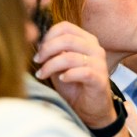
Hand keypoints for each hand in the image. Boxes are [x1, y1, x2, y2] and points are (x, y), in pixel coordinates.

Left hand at [33, 22, 135, 136]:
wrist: (88, 109)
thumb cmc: (73, 85)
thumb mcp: (58, 66)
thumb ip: (52, 53)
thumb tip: (36, 43)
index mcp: (85, 40)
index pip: (65, 27)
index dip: (47, 36)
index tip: (38, 50)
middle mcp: (95, 48)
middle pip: (67, 39)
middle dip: (47, 50)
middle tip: (37, 61)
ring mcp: (99, 63)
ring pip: (70, 56)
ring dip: (51, 65)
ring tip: (42, 74)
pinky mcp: (100, 79)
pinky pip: (83, 72)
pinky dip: (68, 75)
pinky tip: (61, 80)